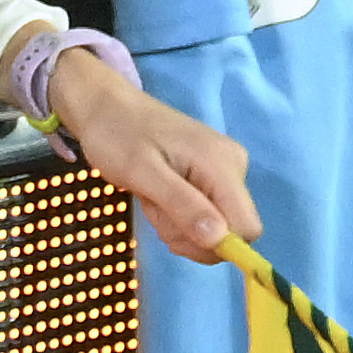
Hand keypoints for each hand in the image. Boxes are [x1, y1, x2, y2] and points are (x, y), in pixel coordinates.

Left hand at [38, 46, 256, 262]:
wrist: (106, 107)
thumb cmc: (117, 136)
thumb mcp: (141, 173)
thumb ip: (182, 205)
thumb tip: (219, 240)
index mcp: (223, 165)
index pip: (246, 228)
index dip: (215, 245)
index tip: (173, 236)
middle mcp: (234, 167)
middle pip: (231, 230)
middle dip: (189, 233)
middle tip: (154, 207)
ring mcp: (225, 170)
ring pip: (214, 224)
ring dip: (178, 223)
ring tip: (151, 195)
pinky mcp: (212, 174)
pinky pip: (204, 212)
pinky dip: (177, 212)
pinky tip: (157, 193)